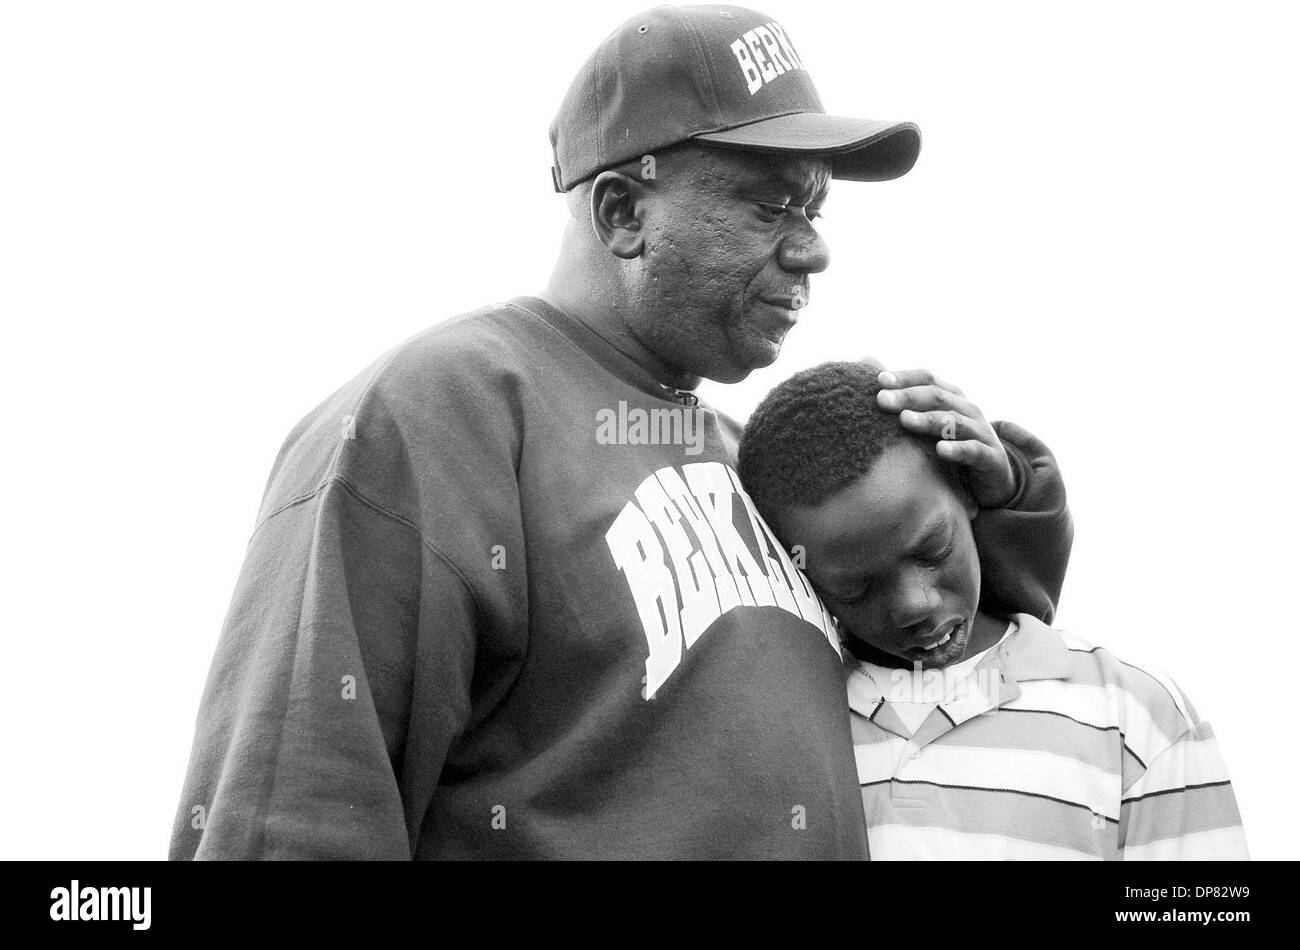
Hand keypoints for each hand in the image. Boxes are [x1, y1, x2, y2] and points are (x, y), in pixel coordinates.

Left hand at [872, 365, 1015, 508]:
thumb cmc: (952, 441)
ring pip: (953, 422)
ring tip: (905, 420)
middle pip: (937, 396)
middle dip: (908, 397)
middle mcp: (966, 409)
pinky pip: (973, 451)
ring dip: (928, 420)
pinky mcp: (990, 457)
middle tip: (882, 400)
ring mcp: (980, 431)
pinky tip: (940, 450)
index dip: (904, 377)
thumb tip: (865, 358)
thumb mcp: (928, 417)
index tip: (879, 380)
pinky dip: (957, 449)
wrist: (994, 475)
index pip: (927, 378)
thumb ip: (899, 393)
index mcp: (950, 396)